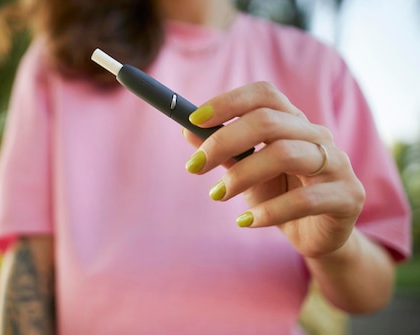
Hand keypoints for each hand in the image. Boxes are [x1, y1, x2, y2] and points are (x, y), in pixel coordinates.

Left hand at [183, 81, 365, 258]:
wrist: (317, 235)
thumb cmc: (280, 194)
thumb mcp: (246, 171)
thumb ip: (223, 151)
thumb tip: (187, 131)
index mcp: (293, 122)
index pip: (264, 94)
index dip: (228, 102)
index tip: (193, 120)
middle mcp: (317, 135)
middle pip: (268, 121)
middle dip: (224, 141)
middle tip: (194, 166)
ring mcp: (337, 164)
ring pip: (285, 154)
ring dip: (241, 175)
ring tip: (216, 195)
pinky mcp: (348, 197)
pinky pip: (304, 199)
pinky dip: (268, 211)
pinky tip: (245, 222)